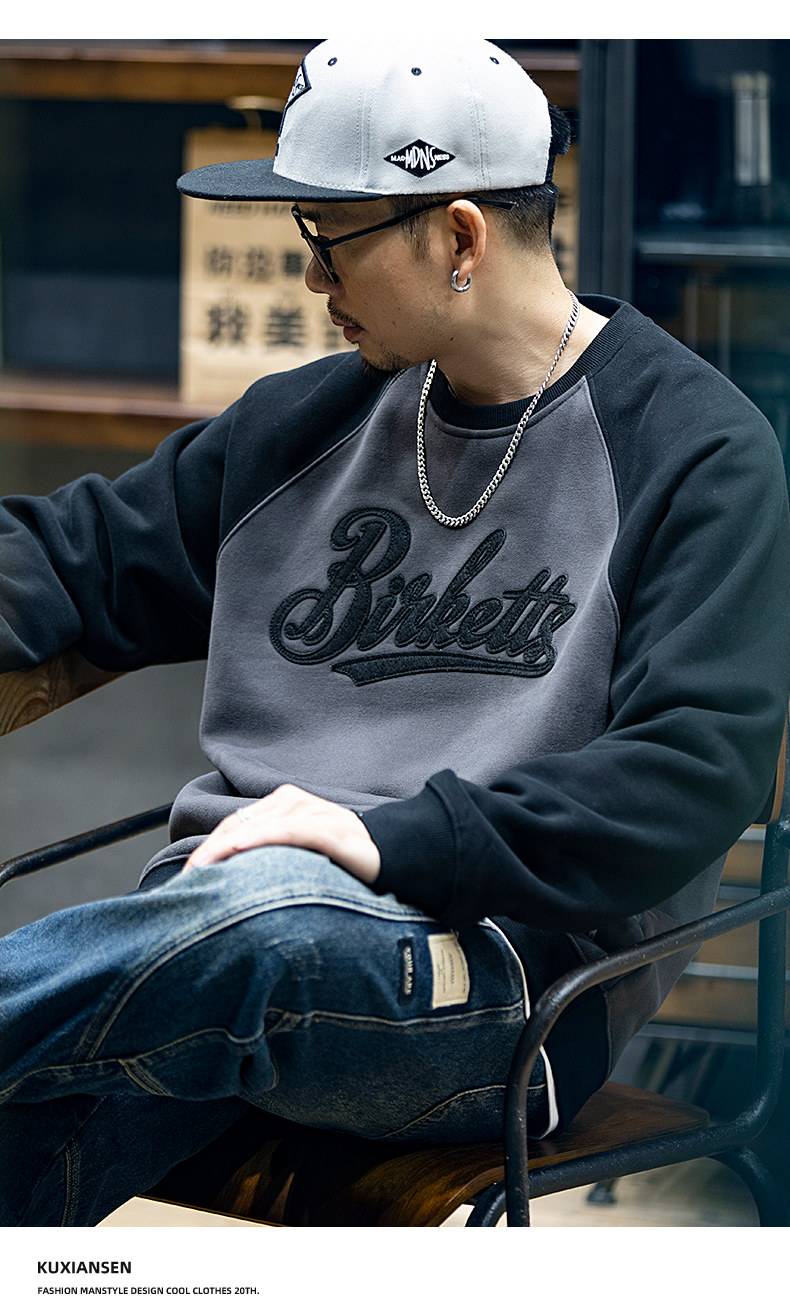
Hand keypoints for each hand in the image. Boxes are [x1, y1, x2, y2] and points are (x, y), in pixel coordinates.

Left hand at [183, 784, 380, 883]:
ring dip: (226, 847)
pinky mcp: (331, 830)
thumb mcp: (298, 855)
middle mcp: (295, 802)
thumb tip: (228, 880)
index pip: (234, 824)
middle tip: (188, 880)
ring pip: (259, 826)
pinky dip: (262, 837)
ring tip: (204, 868)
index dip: (208, 848)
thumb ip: (269, 856)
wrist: (390, 856)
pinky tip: (239, 847)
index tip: (188, 876)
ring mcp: (314, 813)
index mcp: (284, 805)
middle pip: (240, 824)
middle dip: (210, 851)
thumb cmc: (341, 860)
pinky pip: (291, 831)